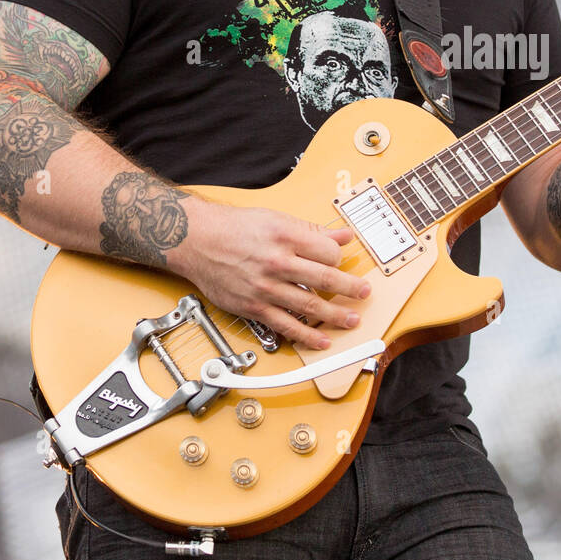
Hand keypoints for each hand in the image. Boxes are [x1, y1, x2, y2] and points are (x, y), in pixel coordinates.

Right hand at [171, 199, 370, 350]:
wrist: (197, 240)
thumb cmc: (234, 227)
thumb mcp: (277, 219)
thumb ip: (312, 231)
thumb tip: (343, 236)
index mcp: (286, 236)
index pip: (327, 252)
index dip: (339, 258)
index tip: (341, 262)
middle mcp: (277, 262)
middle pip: (324, 278)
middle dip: (349, 288)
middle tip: (364, 293)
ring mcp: (266, 287)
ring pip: (309, 305)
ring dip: (335, 315)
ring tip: (352, 319)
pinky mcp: (254, 307)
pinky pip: (285, 325)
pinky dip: (306, 336)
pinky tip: (322, 340)